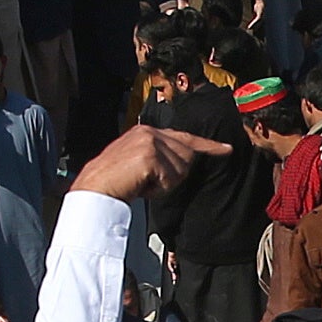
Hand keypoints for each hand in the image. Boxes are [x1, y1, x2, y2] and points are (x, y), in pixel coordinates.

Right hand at [73, 123, 226, 204]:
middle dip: (173, 175)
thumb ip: (159, 155)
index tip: (227, 149)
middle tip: (147, 181)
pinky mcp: (150, 156)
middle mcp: (150, 132)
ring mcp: (150, 142)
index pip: (185, 137)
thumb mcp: (137, 160)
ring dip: (163, 184)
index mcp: (147, 131)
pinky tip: (140, 186)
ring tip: (141, 182)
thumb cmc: (114, 181)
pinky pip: (169, 180)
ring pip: (180, 170)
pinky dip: (157, 190)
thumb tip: (183, 162)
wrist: (94, 188)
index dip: (208, 146)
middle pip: (187, 157)